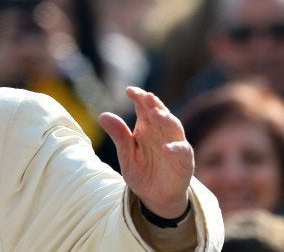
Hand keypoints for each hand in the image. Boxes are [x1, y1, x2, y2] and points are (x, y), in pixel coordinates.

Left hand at [98, 87, 193, 217]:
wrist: (154, 197)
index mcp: (147, 128)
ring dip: (166, 120)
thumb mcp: (126, 155)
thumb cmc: (141, 172)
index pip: (144, 107)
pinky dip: (176, 149)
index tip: (129, 90)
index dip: (139, 97)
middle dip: (154, 104)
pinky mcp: (184, 162)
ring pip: (174, 128)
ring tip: (156, 114)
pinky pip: (183, 152)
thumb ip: (119, 136)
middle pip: (160, 113)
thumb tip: (103, 115)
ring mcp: (175, 145)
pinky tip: (167, 148)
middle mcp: (162, 133)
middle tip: (146, 96)